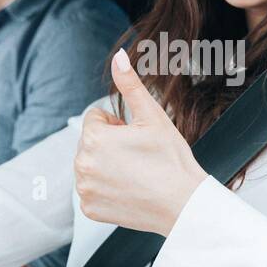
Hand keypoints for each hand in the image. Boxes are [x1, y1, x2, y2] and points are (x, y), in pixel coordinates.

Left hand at [73, 49, 208, 235]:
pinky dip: (107, 190)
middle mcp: (82, 164)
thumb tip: (118, 57)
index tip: (136, 138)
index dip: (119, 125)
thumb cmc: (171, 159)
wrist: (184, 204)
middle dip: (111, 144)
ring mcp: (84, 189)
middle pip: (91, 142)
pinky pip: (93, 191)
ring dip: (107, 165)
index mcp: (93, 138)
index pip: (96, 118)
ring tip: (135, 173)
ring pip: (91, 165)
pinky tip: (129, 190)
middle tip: (138, 157)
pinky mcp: (90, 209)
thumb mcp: (152, 116)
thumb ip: (130, 84)